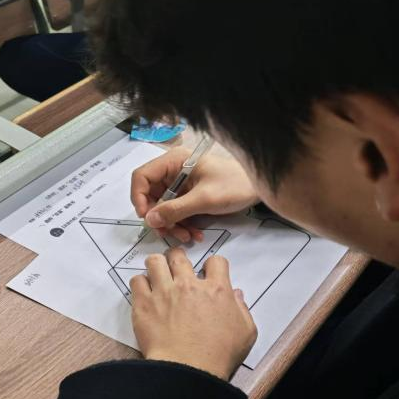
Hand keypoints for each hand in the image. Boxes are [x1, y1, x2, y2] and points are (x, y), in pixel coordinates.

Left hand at [130, 248, 257, 379]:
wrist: (188, 370)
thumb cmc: (218, 356)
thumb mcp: (246, 333)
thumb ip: (242, 309)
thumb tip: (236, 295)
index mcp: (216, 290)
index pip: (216, 261)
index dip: (212, 265)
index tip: (207, 274)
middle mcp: (189, 285)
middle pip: (179, 256)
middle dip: (178, 258)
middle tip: (176, 268)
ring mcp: (164, 292)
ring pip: (155, 261)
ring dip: (157, 266)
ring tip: (157, 275)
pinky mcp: (143, 304)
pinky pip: (136, 281)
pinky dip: (140, 283)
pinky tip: (145, 293)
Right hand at [131, 146, 258, 242]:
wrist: (259, 189)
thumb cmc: (234, 185)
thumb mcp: (204, 199)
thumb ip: (175, 209)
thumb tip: (150, 220)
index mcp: (174, 161)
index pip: (142, 177)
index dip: (139, 198)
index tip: (148, 218)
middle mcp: (173, 171)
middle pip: (150, 196)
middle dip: (160, 218)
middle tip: (170, 233)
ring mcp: (181, 184)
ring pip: (163, 208)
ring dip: (172, 225)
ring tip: (187, 236)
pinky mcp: (189, 196)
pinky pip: (176, 213)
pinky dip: (182, 225)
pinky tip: (194, 234)